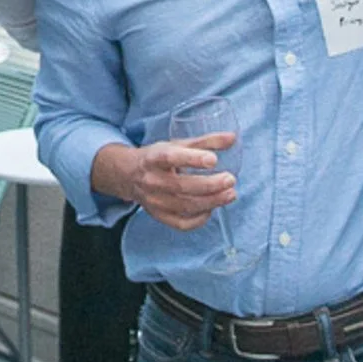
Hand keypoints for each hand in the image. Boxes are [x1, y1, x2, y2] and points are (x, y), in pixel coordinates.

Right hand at [92, 136, 234, 230]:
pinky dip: (200, 219)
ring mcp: (154, 201)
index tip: (214, 159)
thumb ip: (205, 142)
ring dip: (212, 202)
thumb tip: (233, 138)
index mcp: (153, 158)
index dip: (192, 159)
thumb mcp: (177, 144)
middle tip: (231, 180)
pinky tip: (212, 209)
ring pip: (186, 206)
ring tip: (230, 194)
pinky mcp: (159, 216)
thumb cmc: (158, 157)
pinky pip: (182, 223)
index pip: (171, 158)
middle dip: (210, 185)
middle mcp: (151, 181)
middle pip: (182, 186)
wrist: (130, 175)